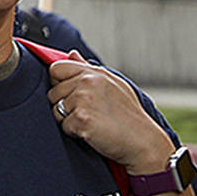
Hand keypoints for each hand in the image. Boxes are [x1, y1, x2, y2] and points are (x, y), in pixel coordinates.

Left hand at [47, 51, 173, 174]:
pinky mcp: (82, 118)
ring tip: (91, 123)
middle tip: (87, 114)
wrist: (144, 142)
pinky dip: (74, 133)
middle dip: (63, 106)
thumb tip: (71, 53)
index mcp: (94, 72)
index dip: (58, 83)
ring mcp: (84, 99)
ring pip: (55, 110)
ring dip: (68, 120)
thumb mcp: (113, 85)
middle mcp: (88, 82)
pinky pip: (63, 126)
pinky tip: (92, 132)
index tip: (71, 95)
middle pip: (52, 92)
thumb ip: (88, 69)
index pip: (56, 68)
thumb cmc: (128, 116)